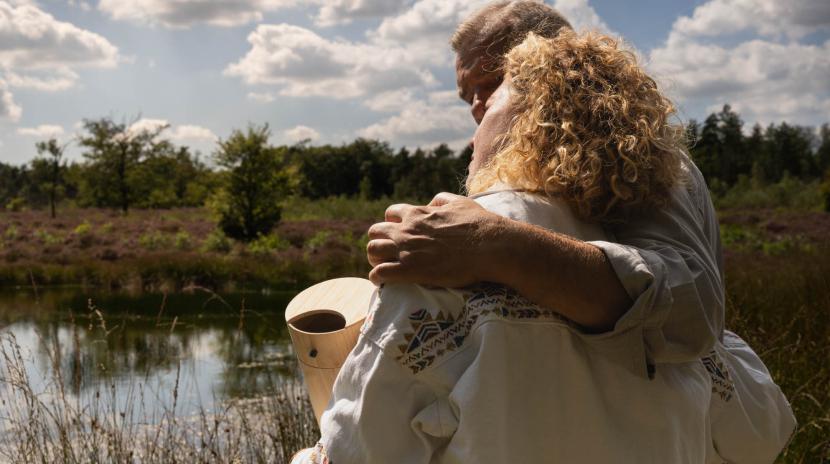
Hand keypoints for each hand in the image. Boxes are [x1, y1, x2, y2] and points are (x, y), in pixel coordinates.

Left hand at [366, 192, 503, 286]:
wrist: (489, 247)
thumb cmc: (479, 224)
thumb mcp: (460, 202)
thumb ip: (442, 199)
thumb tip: (431, 202)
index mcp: (418, 214)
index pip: (390, 215)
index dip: (392, 225)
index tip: (398, 234)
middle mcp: (407, 229)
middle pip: (375, 232)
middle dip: (379, 241)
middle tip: (388, 253)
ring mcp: (406, 249)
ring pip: (372, 250)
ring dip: (375, 258)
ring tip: (382, 266)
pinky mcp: (409, 270)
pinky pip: (379, 273)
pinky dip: (377, 277)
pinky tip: (382, 281)